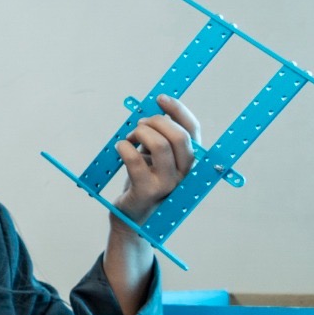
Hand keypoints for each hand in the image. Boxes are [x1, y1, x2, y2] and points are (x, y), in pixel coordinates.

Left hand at [113, 94, 201, 223]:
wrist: (133, 217)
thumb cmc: (143, 181)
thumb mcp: (155, 157)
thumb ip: (159, 137)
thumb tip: (155, 108)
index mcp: (190, 163)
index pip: (193, 130)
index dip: (178, 110)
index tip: (161, 98)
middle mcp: (184, 175)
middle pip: (178, 136)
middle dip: (156, 122)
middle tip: (140, 124)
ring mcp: (167, 184)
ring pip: (159, 145)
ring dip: (140, 133)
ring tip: (130, 137)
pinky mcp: (146, 191)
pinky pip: (135, 160)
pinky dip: (124, 147)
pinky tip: (120, 147)